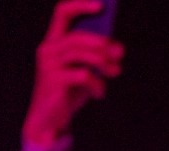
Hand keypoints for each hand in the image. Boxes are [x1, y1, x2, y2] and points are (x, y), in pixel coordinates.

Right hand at [23, 0, 124, 148]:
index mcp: (53, 42)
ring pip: (80, 53)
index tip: (101, 5)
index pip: (62, 13)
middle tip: (120, 52)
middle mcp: (47, 49)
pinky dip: (97, 83)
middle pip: (78, 36)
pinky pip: (82, 75)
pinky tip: (100, 93)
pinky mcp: (53, 81)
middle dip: (102, 43)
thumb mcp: (83, 71)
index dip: (80, 5)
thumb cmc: (68, 93)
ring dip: (103, 62)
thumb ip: (95, 58)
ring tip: (115, 72)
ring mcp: (48, 64)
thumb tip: (118, 48)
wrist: (50, 120)